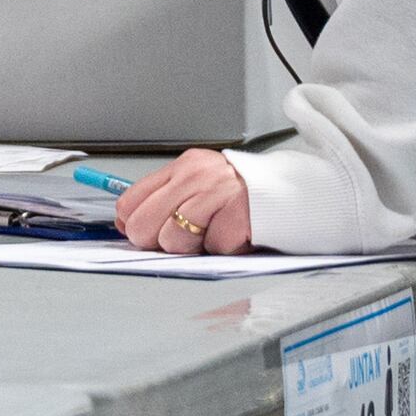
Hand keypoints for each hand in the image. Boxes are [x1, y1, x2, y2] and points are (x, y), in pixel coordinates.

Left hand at [107, 148, 253, 259]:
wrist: (288, 190)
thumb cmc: (239, 192)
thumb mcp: (199, 183)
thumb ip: (164, 198)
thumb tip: (127, 223)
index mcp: (185, 166)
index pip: (131, 201)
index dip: (132, 225)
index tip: (145, 231)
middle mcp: (197, 176)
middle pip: (143, 226)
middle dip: (158, 240)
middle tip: (184, 235)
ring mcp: (217, 195)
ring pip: (173, 241)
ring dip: (193, 245)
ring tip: (213, 229)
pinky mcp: (236, 217)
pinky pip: (211, 248)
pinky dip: (222, 247)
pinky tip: (232, 231)